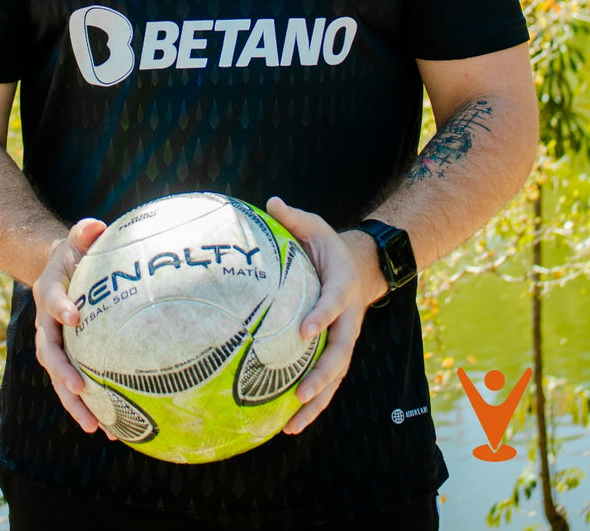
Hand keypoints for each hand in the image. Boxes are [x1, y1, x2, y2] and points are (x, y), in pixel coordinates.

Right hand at [33, 217, 107, 433]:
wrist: (58, 275)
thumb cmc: (74, 256)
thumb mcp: (76, 240)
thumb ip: (84, 232)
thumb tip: (96, 224)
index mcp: (48, 294)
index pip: (52, 301)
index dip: (61, 308)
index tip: (75, 316)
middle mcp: (46, 326)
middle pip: (50, 353)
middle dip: (64, 372)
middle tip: (80, 388)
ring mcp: (53, 347)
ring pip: (59, 380)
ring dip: (75, 404)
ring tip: (95, 427)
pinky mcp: (65, 362)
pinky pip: (73, 388)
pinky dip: (88, 408)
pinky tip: (109, 429)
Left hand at [266, 196, 376, 434]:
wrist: (356, 266)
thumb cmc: (326, 246)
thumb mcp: (314, 226)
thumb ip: (294, 218)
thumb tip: (270, 202)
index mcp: (342, 286)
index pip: (335, 303)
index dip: (322, 316)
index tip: (305, 330)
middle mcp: (347, 319)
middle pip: (340, 353)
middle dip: (322, 375)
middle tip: (301, 392)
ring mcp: (342, 340)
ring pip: (334, 376)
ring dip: (316, 402)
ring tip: (291, 425)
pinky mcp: (333, 353)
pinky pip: (325, 382)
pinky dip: (311, 405)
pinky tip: (287, 425)